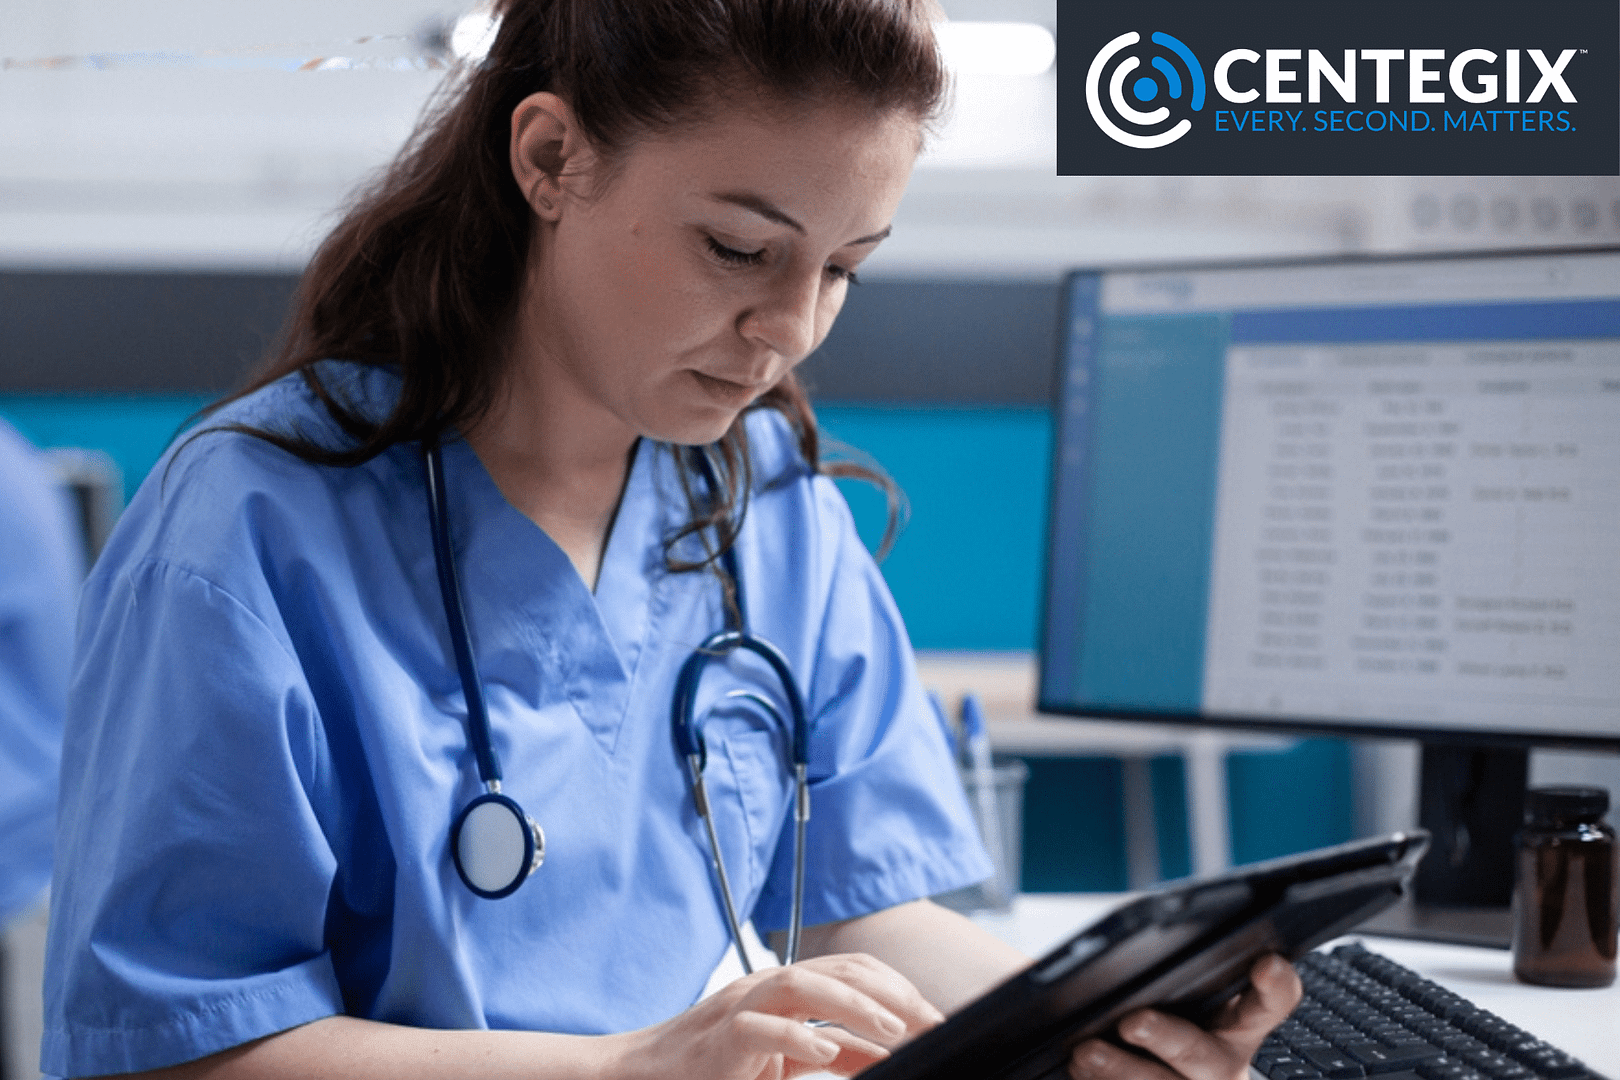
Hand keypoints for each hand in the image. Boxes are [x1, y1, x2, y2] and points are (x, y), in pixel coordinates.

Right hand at [603, 952, 945, 1079]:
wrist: (642, 1074)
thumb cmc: (715, 1068)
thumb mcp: (788, 1059)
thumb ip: (836, 1054)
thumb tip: (887, 1056)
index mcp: (788, 988)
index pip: (855, 970)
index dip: (900, 988)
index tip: (937, 1018)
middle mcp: (768, 986)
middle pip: (841, 969)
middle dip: (894, 994)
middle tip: (933, 1023)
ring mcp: (742, 1005)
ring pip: (805, 984)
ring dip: (856, 1006)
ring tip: (895, 1031)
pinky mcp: (722, 1036)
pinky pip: (762, 1029)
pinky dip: (798, 1038)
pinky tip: (826, 1056)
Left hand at [1068, 954, 1302, 1079]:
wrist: (1173, 1079)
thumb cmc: (1175, 1029)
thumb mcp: (1188, 999)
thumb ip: (1174, 973)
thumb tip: (1126, 946)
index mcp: (1239, 1027)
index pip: (1271, 1002)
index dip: (1274, 985)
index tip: (1264, 964)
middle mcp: (1222, 1066)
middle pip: (1202, 1054)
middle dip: (1166, 1037)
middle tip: (1133, 1020)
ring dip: (1121, 1071)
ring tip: (1086, 1054)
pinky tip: (1078, 1072)